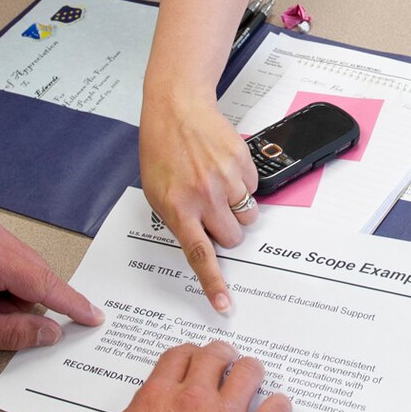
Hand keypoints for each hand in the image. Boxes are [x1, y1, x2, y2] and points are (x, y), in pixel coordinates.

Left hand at [0, 212, 100, 349]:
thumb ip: (16, 334)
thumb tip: (51, 332)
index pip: (44, 283)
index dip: (71, 303)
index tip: (92, 316)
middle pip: (36, 273)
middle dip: (26, 302)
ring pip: (24, 265)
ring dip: (14, 289)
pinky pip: (11, 255)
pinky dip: (5, 277)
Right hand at [87, 341, 292, 411]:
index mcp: (155, 398)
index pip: (178, 356)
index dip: (189, 356)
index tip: (195, 363)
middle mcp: (192, 401)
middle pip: (215, 356)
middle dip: (221, 357)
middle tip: (226, 365)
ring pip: (250, 372)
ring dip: (251, 373)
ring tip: (253, 381)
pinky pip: (277, 410)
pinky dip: (278, 407)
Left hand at [138, 92, 258, 313]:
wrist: (177, 107)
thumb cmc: (163, 150)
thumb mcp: (157, 192)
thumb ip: (179, 220)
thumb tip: (202, 244)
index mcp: (178, 207)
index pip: (200, 254)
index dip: (214, 283)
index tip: (225, 304)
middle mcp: (203, 196)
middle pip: (231, 237)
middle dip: (226, 231)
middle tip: (212, 212)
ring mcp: (225, 179)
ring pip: (247, 216)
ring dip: (236, 209)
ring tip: (217, 186)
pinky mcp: (242, 163)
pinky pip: (253, 190)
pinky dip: (242, 185)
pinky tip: (222, 168)